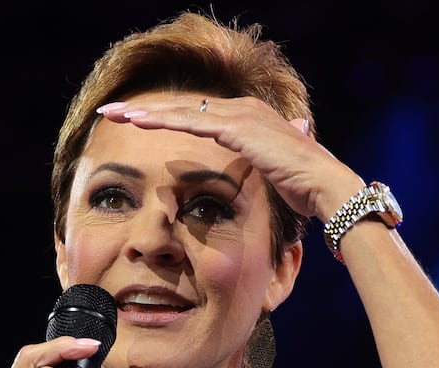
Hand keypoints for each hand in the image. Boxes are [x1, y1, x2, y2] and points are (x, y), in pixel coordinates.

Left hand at [96, 96, 362, 221]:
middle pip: (184, 107)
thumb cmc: (306, 188)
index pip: (198, 114)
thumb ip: (266, 162)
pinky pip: (191, 121)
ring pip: (181, 111)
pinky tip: (136, 121)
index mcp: (250, 118)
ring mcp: (241, 116)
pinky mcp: (239, 129)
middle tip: (111, 112)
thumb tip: (270, 161)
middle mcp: (244, 109)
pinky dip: (162, 120)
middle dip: (145, 110)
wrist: (327, 188)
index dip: (165, 118)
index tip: (137, 123)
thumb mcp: (278, 172)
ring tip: (112, 114)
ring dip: (144, 112)